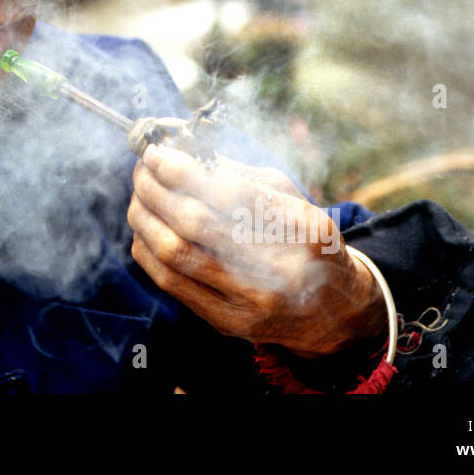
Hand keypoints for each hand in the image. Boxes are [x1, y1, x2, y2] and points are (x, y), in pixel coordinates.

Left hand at [127, 143, 385, 357]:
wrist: (333, 311)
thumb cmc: (308, 244)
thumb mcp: (293, 201)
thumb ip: (242, 176)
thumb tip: (185, 152)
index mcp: (301, 229)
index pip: (228, 193)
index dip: (182, 169)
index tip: (158, 152)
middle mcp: (277, 269)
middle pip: (194, 223)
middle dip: (156, 189)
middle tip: (142, 169)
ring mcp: (250, 301)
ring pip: (175, 253)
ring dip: (145, 217)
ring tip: (139, 194)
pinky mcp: (227, 322)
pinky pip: (170, 282)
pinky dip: (147, 249)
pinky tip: (145, 227)